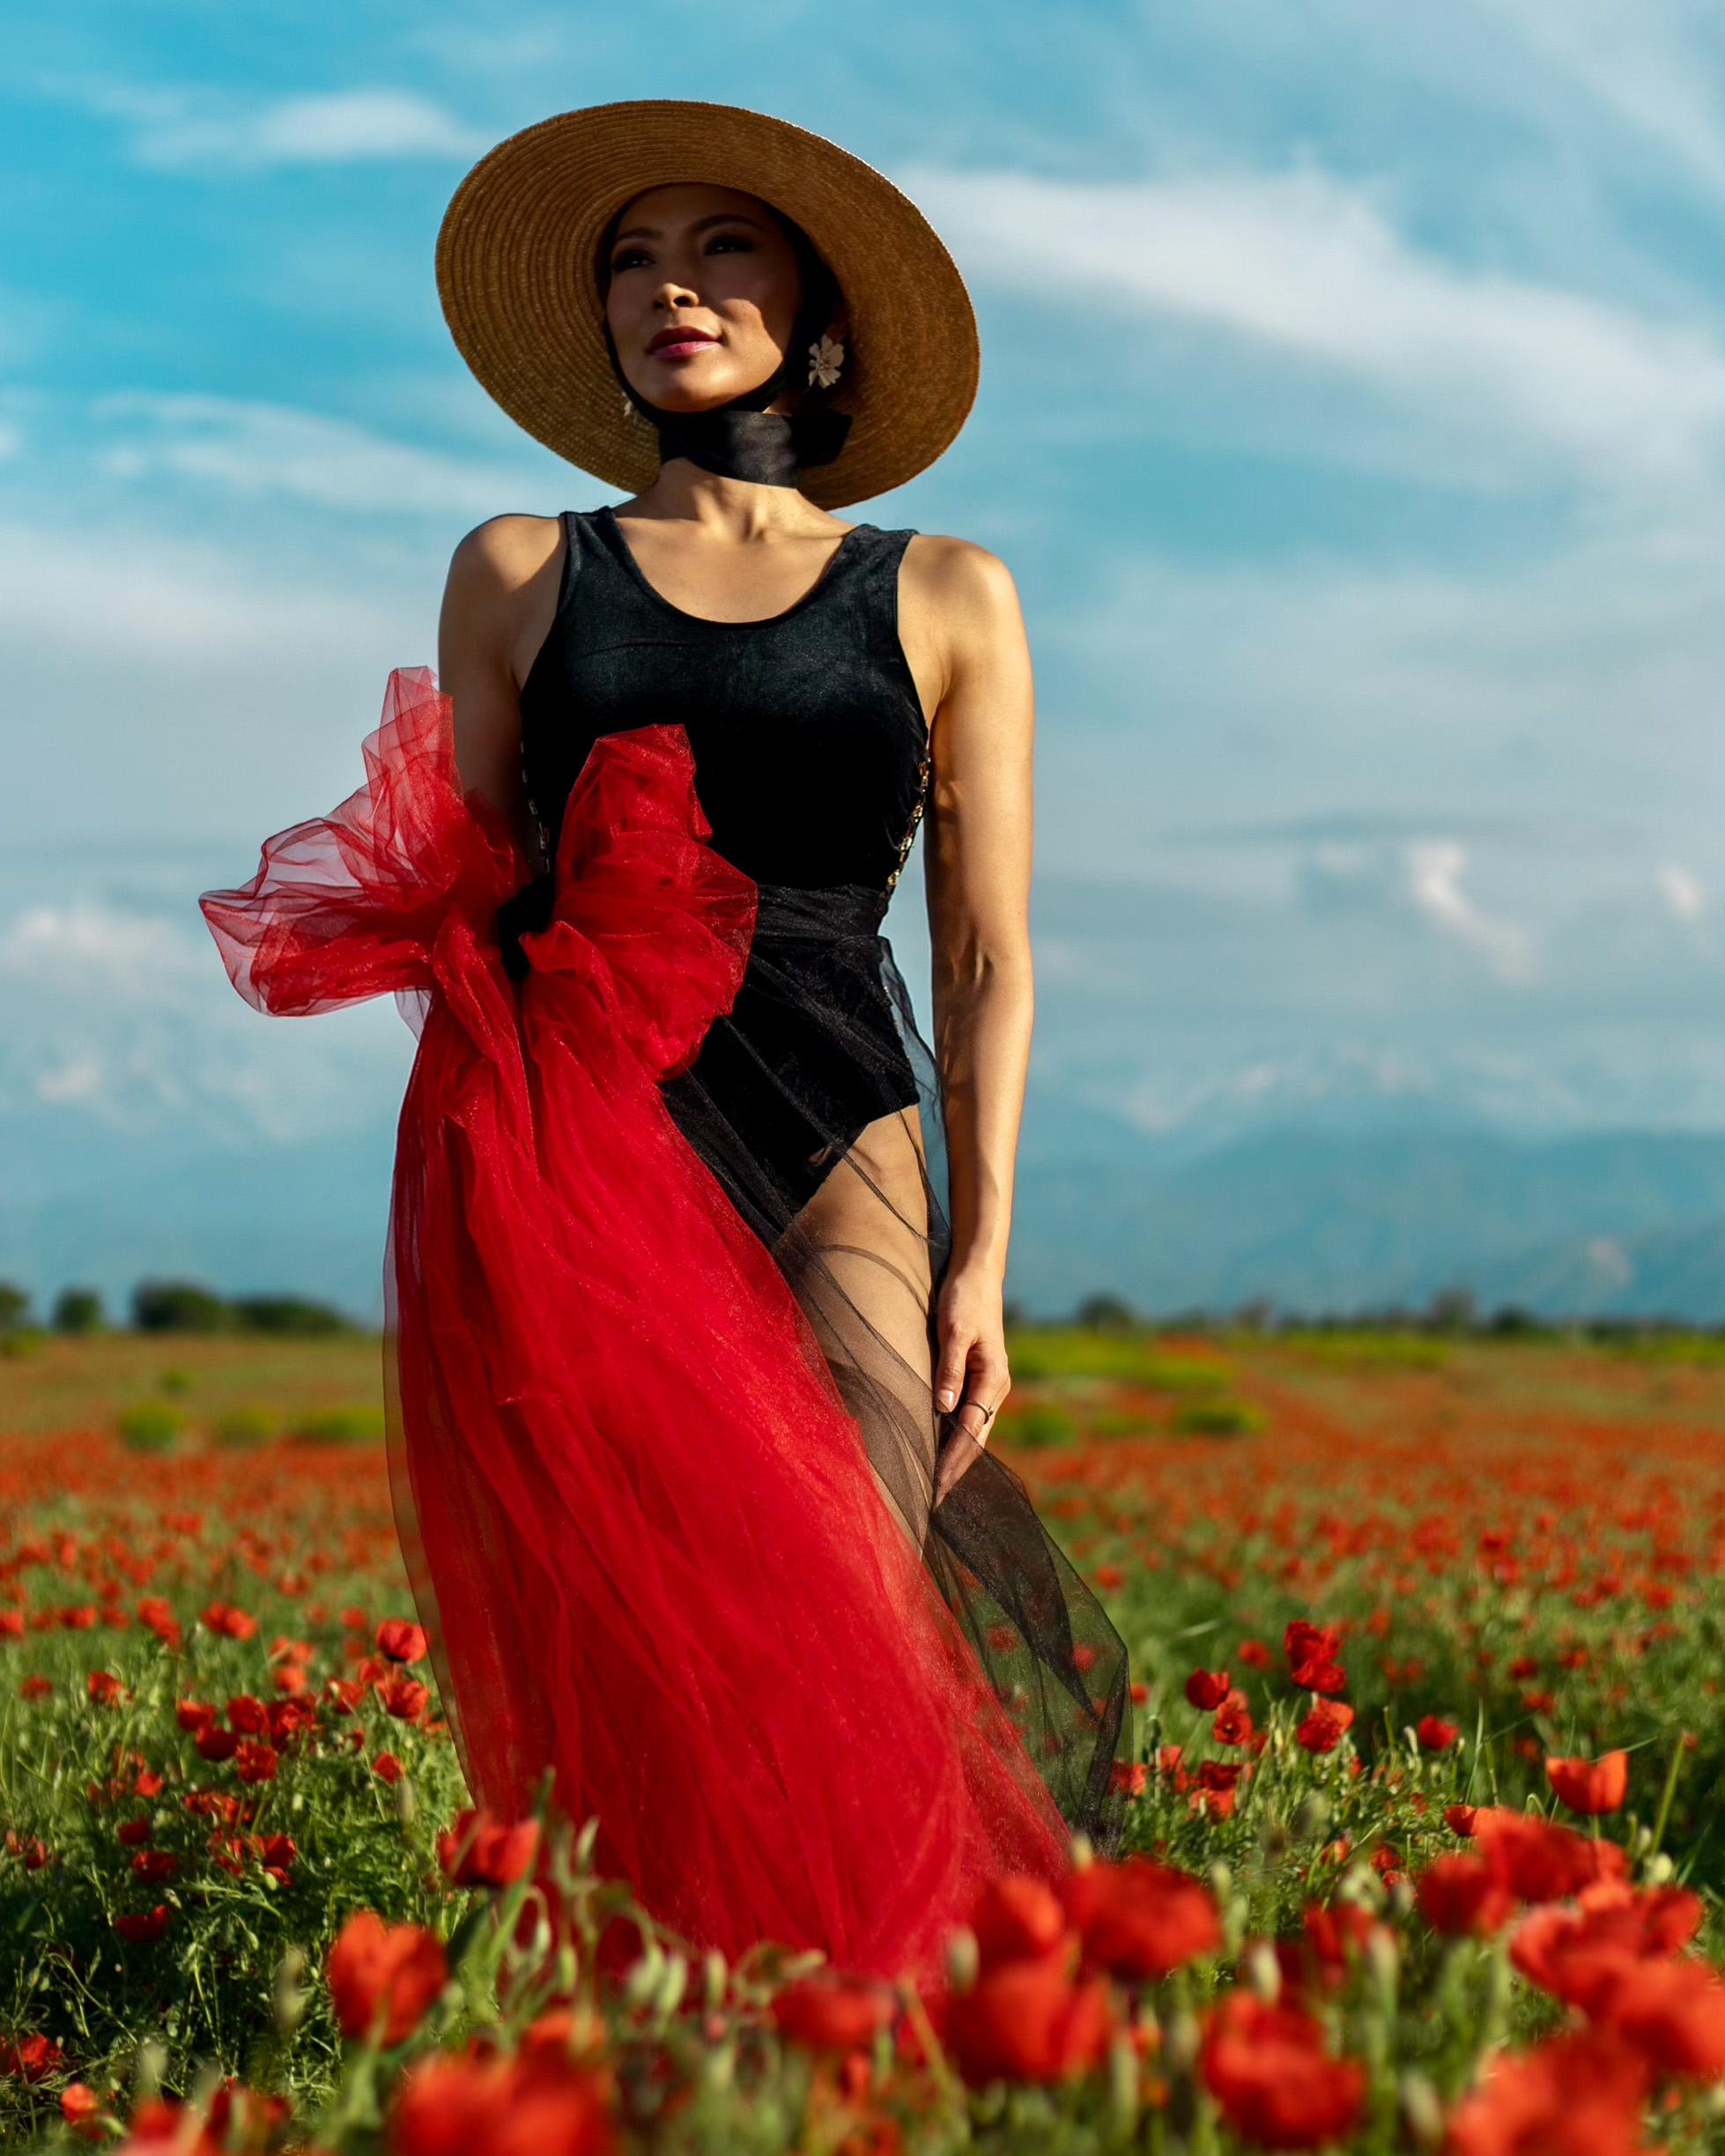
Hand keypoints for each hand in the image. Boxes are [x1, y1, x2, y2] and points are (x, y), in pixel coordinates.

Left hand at [931, 1264, 1009, 1505]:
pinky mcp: (978, 1380)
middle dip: (955, 1472)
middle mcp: (996, 1387)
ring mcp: (989, 1385)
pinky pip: (968, 1419)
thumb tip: (942, 1410)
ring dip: (956, 1460)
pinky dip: (955, 1440)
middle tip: (931, 1503)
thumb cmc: (964, 1298)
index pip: (970, 1432)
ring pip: (973, 1433)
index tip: (935, 1489)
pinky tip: (939, 1453)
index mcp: (993, 1378)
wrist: (978, 1274)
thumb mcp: (953, 1329)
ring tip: (935, 1488)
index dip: (952, 1463)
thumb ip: (949, 1369)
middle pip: (976, 1441)